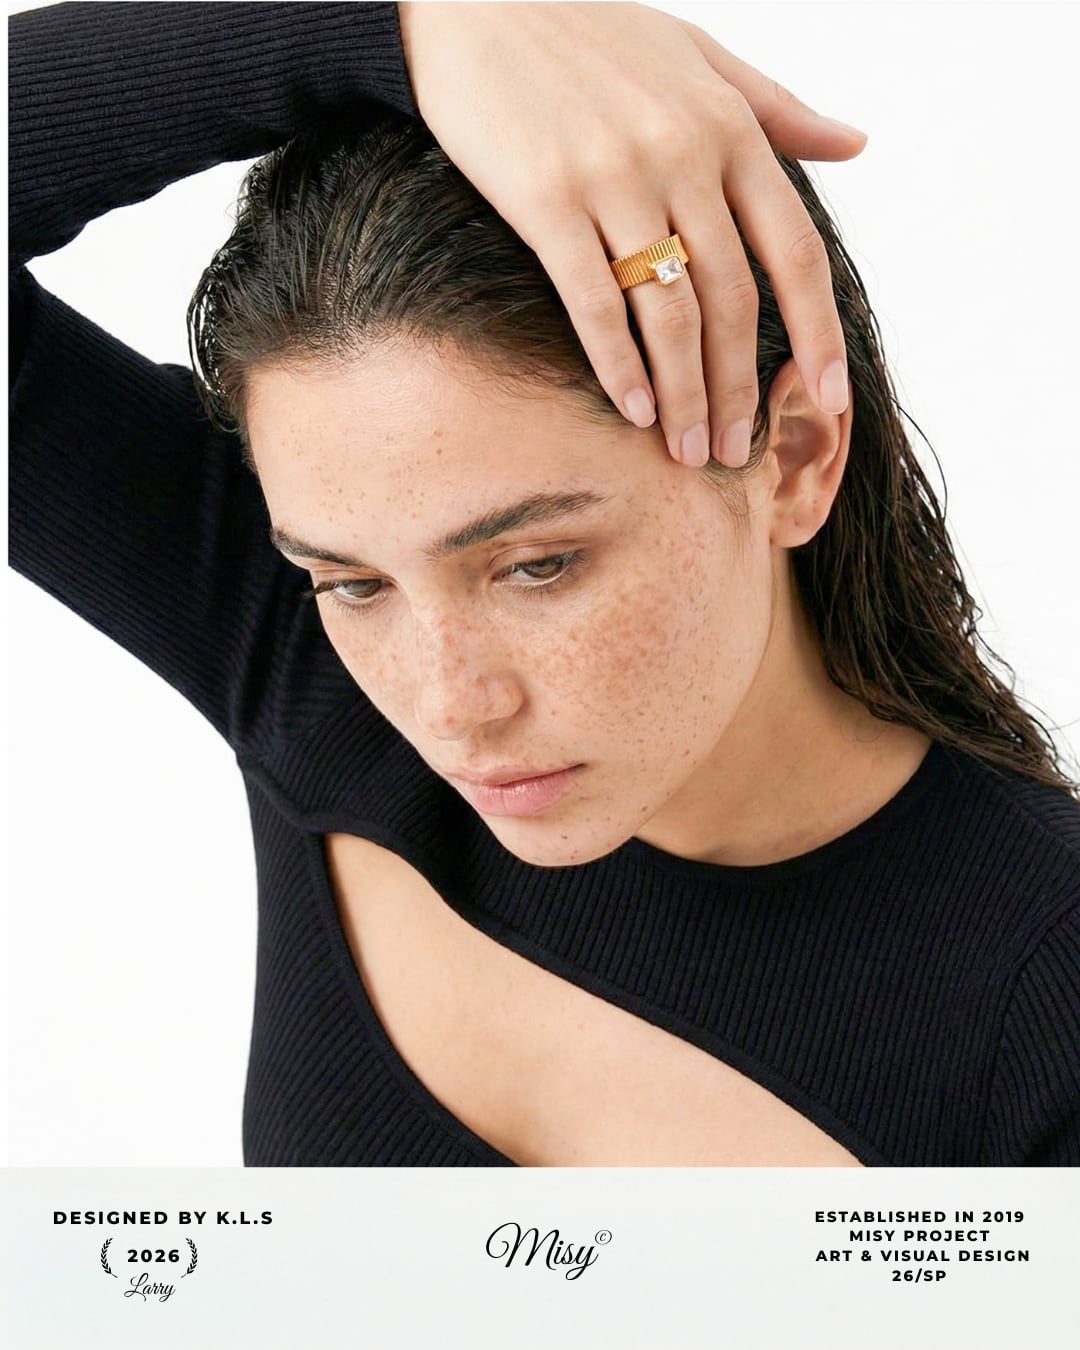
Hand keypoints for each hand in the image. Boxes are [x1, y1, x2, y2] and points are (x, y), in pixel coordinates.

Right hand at [397, 1, 865, 466]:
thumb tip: (856, 144)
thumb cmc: (592, 31)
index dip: (817, 333)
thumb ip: (778, 108)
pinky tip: (633, 410)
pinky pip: (595, 301)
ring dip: (685, 394)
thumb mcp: (701, 56)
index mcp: (729, 128)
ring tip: (687, 452)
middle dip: (738, 388)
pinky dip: (619, 365)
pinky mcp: (546, 199)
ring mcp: (614, 178)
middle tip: (734, 452)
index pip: (793, 252)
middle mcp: (682, 155)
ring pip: (669, 312)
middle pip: (732, 301)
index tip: (829, 397)